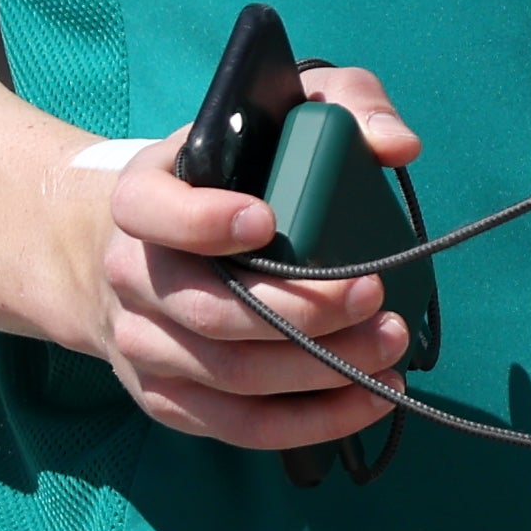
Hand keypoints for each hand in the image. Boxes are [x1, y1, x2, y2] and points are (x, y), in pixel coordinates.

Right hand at [70, 66, 422, 447]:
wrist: (141, 246)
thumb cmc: (229, 174)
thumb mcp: (274, 113)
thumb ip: (341, 104)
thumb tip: (398, 146)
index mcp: (142, 198)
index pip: (153, 211)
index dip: (203, 221)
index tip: (266, 220)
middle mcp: (132, 275)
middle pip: (212, 311)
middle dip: (304, 311)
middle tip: (375, 294)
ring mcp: (144, 344)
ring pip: (231, 376)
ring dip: (319, 369)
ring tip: (389, 344)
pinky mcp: (168, 398)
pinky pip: (237, 426)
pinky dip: (311, 420)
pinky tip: (371, 396)